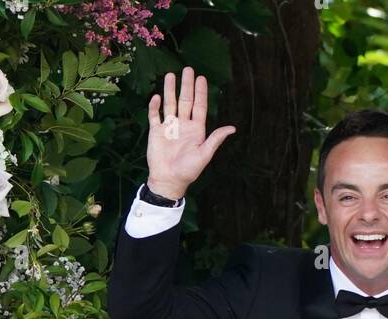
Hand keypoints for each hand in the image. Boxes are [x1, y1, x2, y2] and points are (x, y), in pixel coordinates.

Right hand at [146, 67, 235, 201]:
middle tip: (188, 69)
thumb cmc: (188, 170)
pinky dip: (154, 106)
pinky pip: (154, 115)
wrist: (169, 180)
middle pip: (185, 101)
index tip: (202, 78)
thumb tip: (232, 128)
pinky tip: (156, 96)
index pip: (199, 107)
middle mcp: (183, 125)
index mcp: (196, 130)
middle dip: (187, 86)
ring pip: (170, 104)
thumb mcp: (204, 154)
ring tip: (170, 75)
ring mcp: (169, 127)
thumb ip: (216, 139)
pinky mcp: (156, 131)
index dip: (201, 93)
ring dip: (170, 90)